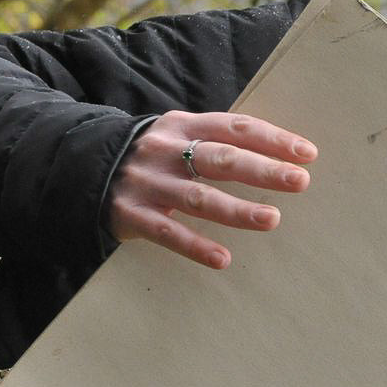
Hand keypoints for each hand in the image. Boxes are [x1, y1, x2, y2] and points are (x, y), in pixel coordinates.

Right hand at [108, 110, 316, 268]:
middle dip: (263, 170)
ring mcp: (148, 183)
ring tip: (271, 219)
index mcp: (184, 126)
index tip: (306, 153)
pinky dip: (195, 246)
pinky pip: (167, 232)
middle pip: (221, 159)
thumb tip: (278, 156)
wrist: (79, 165)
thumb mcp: (179, 136)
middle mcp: (167, 151)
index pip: (235, 128)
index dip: (272, 139)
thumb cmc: (153, 156)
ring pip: (198, 197)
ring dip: (237, 210)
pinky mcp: (130, 214)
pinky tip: (223, 260)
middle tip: (300, 181)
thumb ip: (218, 142)